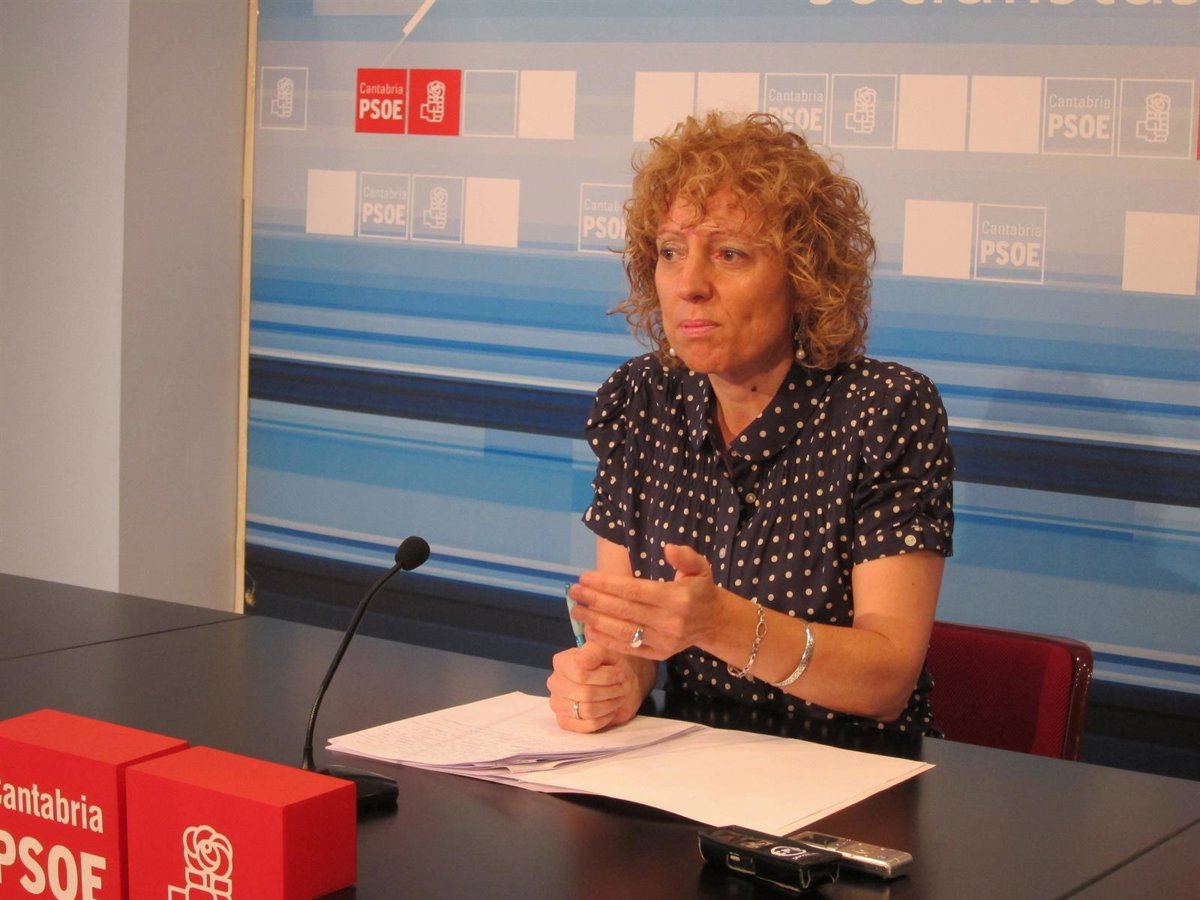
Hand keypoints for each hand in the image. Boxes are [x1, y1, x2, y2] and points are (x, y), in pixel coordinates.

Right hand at [546, 643, 645, 732]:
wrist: (618, 683)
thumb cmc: (611, 666)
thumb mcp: (606, 652)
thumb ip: (593, 652)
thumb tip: (580, 661)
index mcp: (562, 662)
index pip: (580, 674)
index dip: (605, 676)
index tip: (619, 673)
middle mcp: (555, 683)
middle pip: (586, 693)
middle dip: (611, 691)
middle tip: (623, 686)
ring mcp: (558, 704)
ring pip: (588, 710)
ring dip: (610, 704)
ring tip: (618, 696)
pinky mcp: (565, 722)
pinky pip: (588, 725)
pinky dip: (605, 717)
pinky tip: (610, 709)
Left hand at [567, 543, 728, 659]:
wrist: (714, 622)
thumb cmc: (700, 590)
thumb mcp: (700, 567)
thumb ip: (685, 556)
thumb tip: (668, 547)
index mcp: (676, 598)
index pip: (634, 591)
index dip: (607, 584)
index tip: (585, 577)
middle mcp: (669, 621)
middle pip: (624, 610)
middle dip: (595, 600)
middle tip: (573, 591)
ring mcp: (663, 641)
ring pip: (623, 631)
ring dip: (595, 621)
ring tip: (576, 610)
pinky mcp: (658, 654)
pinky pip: (629, 647)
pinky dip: (607, 640)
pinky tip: (589, 630)